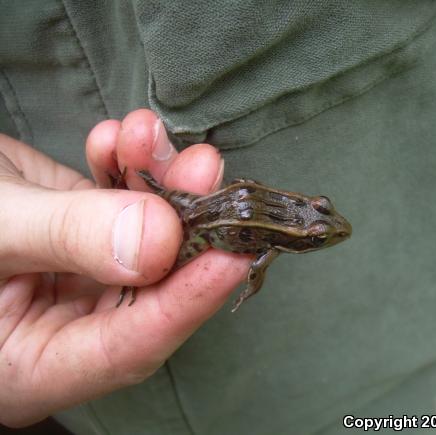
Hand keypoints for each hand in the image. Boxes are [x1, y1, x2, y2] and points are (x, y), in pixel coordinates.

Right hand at [0, 109, 249, 426]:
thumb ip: (66, 235)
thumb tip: (158, 240)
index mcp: (32, 364)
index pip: (128, 348)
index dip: (185, 303)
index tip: (232, 255)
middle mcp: (66, 326)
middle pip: (150, 287)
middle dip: (180, 219)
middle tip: (201, 168)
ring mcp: (78, 277)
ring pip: (143, 237)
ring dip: (155, 179)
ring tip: (147, 134)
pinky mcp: (80, 235)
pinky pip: (118, 205)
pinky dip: (126, 168)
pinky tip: (120, 139)